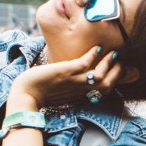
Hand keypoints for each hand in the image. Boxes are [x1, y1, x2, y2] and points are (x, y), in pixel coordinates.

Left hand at [8, 46, 129, 110]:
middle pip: (107, 85)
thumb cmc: (39, 93)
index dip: (114, 81)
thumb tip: (75, 79)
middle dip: (117, 74)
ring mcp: (73, 82)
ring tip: (113, 53)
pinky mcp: (65, 73)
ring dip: (109, 64)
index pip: (103, 91)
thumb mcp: (60, 92)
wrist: (25, 95)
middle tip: (120, 62)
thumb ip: (71, 87)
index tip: (120, 71)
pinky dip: (93, 55)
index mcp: (80, 97)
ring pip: (100, 76)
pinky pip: (85, 64)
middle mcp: (79, 91)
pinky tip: (96, 48)